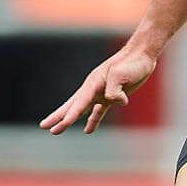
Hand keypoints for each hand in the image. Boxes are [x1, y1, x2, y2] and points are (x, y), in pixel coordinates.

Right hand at [40, 43, 158, 134]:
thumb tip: (113, 102)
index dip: (70, 115)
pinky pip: (98, 111)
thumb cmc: (132, 63)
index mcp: (94, 83)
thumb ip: (114, 90)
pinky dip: (92, 120)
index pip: (79, 103)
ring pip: (81, 109)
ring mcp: (101, 92)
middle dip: (58, 117)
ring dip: (70, 119)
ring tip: (56, 130)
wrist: (142, 54)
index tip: (61, 125)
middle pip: (72, 105)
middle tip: (44, 127)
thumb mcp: (122, 74)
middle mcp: (94, 88)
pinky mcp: (112, 96)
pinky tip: (87, 130)